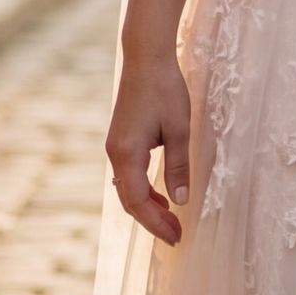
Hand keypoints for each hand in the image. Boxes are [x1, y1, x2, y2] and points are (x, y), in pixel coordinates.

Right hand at [106, 47, 195, 243]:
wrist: (145, 57)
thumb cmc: (165, 89)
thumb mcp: (178, 129)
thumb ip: (178, 166)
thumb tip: (180, 201)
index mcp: (128, 154)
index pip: (139, 202)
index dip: (157, 223)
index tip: (176, 237)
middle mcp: (115, 154)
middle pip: (130, 199)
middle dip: (152, 220)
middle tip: (175, 234)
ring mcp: (115, 146)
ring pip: (128, 188)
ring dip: (147, 205)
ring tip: (170, 218)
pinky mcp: (120, 138)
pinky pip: (128, 174)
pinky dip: (143, 188)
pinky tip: (159, 193)